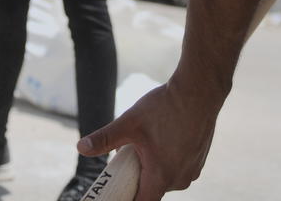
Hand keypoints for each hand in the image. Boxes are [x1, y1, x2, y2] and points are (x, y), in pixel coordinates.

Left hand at [77, 80, 220, 199]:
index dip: (127, 198)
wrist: (199, 90)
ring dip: (153, 167)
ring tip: (146, 141)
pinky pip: (178, 168)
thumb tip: (81, 148)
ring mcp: (193, 170)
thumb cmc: (165, 107)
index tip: (116, 189)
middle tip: (127, 155)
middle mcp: (180, 179)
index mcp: (162, 176)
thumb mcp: (129, 123)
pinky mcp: (199, 159)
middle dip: (137, 176)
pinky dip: (168, 159)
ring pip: (166, 177)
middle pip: (152, 189)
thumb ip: (105, 139)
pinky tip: (162, 138)